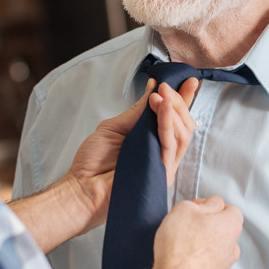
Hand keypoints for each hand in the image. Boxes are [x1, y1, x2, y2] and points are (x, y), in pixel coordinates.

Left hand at [60, 77, 200, 229]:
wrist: (81, 188)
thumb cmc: (93, 162)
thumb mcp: (114, 127)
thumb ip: (137, 111)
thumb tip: (153, 88)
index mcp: (152, 141)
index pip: (174, 118)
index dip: (183, 99)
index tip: (188, 81)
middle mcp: (161, 153)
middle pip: (184, 125)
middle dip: (178, 101)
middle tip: (166, 86)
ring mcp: (163, 165)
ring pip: (182, 134)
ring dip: (174, 110)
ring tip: (162, 94)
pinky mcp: (161, 174)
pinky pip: (170, 146)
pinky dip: (168, 123)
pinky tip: (162, 107)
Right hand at [148, 197, 242, 268]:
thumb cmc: (180, 247)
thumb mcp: (186, 209)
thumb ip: (202, 204)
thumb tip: (208, 206)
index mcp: (231, 225)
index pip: (230, 209)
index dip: (211, 206)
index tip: (197, 208)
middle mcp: (233, 247)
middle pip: (223, 230)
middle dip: (207, 227)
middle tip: (188, 226)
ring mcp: (224, 267)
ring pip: (216, 250)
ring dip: (203, 246)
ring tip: (183, 246)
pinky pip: (208, 267)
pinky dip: (198, 263)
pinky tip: (182, 262)